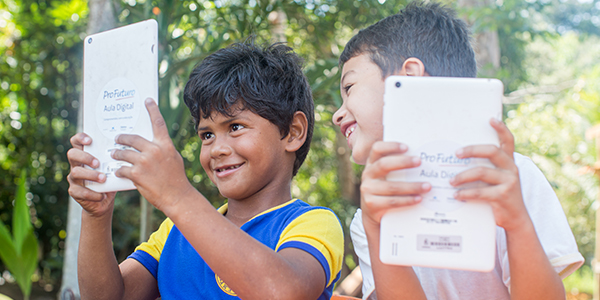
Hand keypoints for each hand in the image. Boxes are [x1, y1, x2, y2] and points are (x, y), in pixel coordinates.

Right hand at [67, 133, 115, 216]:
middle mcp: (77, 164)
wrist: (103, 201)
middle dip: (85, 157)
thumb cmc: (109, 180)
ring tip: (103, 178)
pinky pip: (79, 191)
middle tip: (98, 163)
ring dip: (90, 175)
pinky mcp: (74, 191)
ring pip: (76, 172)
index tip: (90, 140)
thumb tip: (129, 151)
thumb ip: (115, 160)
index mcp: (85, 155)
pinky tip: (101, 195)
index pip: (77, 142)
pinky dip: (92, 194)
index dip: (80, 138)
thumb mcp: (112, 168)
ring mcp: (74, 178)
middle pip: (72, 154)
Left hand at [111, 98, 193, 212]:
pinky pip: (122, 168)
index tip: (147, 100)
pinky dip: (119, 170)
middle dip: (122, 138)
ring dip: (116, 153)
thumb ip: (162, 149)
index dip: (152, 110)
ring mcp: (144, 162)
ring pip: (123, 153)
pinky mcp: (136, 174)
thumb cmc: (176, 178)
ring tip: (113, 154)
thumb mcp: (173, 159)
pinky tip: (118, 172)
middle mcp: (155, 150)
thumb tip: (151, 144)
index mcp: (165, 145)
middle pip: (132, 138)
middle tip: (117, 139)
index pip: (158, 123)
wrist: (177, 196)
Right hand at [360, 141, 430, 225]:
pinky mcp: (371, 205)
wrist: (374, 213)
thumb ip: (398, 167)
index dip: (390, 146)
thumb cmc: (387, 190)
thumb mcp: (388, 176)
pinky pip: (392, 202)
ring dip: (412, 186)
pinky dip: (407, 200)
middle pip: (383, 164)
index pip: (377, 149)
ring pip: (391, 187)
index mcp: (372, 163)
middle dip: (403, 162)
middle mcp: (368, 174)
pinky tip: (418, 199)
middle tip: (419, 161)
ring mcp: (367, 190)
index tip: (406, 147)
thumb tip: (422, 160)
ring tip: (427, 186)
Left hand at [450, 118, 528, 231]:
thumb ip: (485, 169)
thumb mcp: (497, 180)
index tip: (490, 119)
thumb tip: (457, 160)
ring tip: (450, 181)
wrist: (516, 220)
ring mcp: (509, 182)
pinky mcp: (503, 196)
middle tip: (456, 153)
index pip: (508, 141)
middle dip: (472, 149)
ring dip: (462, 175)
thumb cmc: (500, 196)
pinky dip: (465, 193)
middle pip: (492, 151)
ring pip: (482, 172)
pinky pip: (480, 191)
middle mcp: (511, 169)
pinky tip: (456, 195)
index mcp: (509, 162)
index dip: (501, 129)